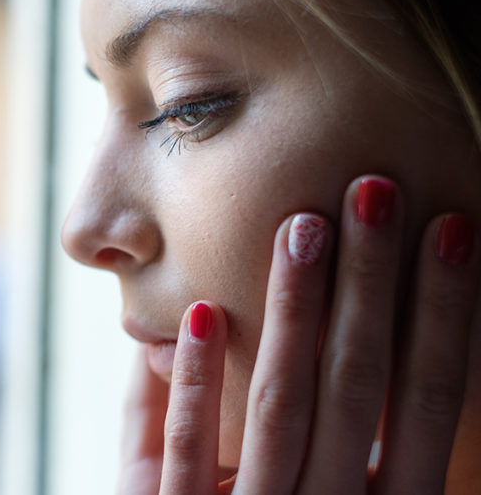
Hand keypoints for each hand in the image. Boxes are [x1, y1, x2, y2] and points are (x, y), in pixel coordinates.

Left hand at [117, 175, 480, 493]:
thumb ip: (360, 443)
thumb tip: (314, 330)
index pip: (430, 405)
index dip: (445, 317)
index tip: (452, 229)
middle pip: (355, 387)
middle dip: (369, 286)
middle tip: (375, 189)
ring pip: (278, 407)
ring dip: (292, 311)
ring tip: (303, 224)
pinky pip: (184, 447)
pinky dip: (193, 379)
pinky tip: (202, 309)